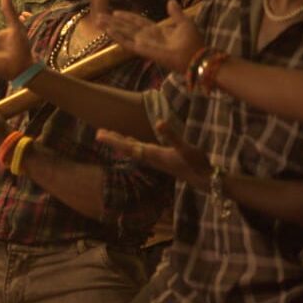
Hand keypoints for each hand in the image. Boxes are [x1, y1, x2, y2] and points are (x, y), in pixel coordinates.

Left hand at [97, 119, 211, 190]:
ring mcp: (155, 159)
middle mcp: (150, 158)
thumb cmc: (195, 163)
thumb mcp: (185, 148)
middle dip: (113, 140)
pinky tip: (132, 142)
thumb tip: (159, 122)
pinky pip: (141, 151)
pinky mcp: (160, 160)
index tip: (98, 134)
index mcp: (152, 154)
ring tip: (110, 135)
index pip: (127, 146)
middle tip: (98, 133)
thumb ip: (172, 136)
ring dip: (121, 142)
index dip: (113, 140)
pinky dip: (133, 145)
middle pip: (126, 148)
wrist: (204, 179)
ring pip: (133, 150)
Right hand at [104, 0, 202, 72]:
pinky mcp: (142, 51)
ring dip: (110, 27)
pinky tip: (108, 31)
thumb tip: (170, 0)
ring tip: (98, 21)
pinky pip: (127, 43)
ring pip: (123, 33)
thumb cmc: (192, 42)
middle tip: (99, 16)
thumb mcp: (184, 23)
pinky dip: (117, 37)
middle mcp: (147, 37)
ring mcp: (144, 44)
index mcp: (157, 31)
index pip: (138, 22)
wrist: (195, 57)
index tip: (116, 12)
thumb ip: (175, 13)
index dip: (127, 16)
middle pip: (126, 27)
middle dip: (113, 21)